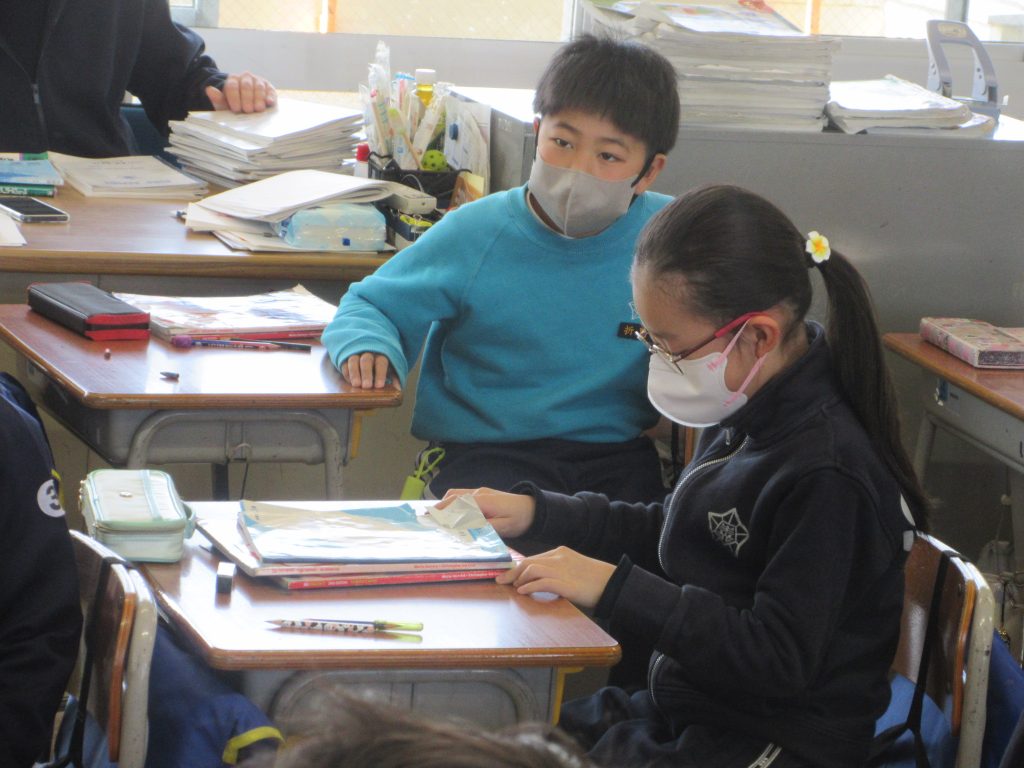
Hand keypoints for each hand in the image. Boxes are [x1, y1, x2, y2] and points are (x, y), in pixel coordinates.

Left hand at [206, 71, 276, 112]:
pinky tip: (269, 103)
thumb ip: (218, 98)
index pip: (232, 86)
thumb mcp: (225, 104)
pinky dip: (270, 96)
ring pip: (258, 87)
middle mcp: (246, 77)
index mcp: (233, 80)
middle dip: (247, 98)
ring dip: (259, 99)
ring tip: (258, 109)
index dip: (234, 97)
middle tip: (247, 110)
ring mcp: (258, 81)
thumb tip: (208, 89)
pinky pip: (270, 90)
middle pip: (246, 86)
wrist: (248, 106)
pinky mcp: (269, 88)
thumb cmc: (235, 105)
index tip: (235, 109)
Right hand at [342, 352, 396, 388]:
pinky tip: (350, 383)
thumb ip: (394, 378)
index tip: (379, 386)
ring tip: (356, 385)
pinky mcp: (346, 359)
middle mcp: (368, 353)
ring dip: (354, 373)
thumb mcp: (391, 371)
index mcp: (382, 355)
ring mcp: (356, 355)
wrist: (368, 360)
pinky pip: (345, 365)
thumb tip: (398, 389)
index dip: (380, 374)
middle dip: (366, 373)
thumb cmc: (382, 368)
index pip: (381, 362)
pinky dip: (347, 374)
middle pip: (366, 360)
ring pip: (353, 360)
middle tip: (367, 386)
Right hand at [438, 487, 534, 538]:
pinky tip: (447, 515)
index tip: (430, 518)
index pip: (458, 503)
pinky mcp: (480, 494)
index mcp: (483, 500)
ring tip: (434, 518)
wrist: (532, 509)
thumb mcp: (503, 527)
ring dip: (444, 504)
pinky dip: (451, 503)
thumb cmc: (519, 519)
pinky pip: (461, 496)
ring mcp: (479, 492)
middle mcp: (478, 493)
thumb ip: (485, 527)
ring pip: (455, 495)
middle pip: (452, 496)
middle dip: (438, 507)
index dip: (442, 510)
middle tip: (425, 519)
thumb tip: (466, 528)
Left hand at [497, 547, 614, 607]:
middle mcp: (559, 557)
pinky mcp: (565, 583)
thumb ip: (557, 571)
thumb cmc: (594, 580)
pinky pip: (541, 582)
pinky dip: (529, 587)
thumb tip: (538, 581)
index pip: (533, 558)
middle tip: (501, 581)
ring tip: (514, 588)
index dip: (518, 567)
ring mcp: (562, 569)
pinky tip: (523, 592)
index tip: (508, 575)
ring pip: (531, 569)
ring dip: (519, 580)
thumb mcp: (574, 569)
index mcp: (560, 552)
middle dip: (512, 573)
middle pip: (528, 562)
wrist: (613, 583)